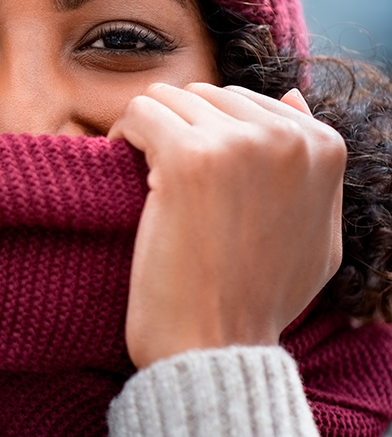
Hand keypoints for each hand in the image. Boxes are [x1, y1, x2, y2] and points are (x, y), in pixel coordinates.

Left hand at [108, 83, 345, 368]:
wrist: (216, 344)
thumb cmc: (259, 296)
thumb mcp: (317, 233)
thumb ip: (312, 167)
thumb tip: (291, 96)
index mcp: (322, 147)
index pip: (242, 101)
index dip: (206, 132)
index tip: (188, 168)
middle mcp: (285, 137)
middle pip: (203, 95)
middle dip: (178, 127)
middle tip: (159, 170)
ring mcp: (237, 145)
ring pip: (167, 98)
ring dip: (149, 130)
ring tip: (142, 171)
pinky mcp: (187, 159)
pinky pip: (138, 112)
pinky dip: (122, 133)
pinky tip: (119, 163)